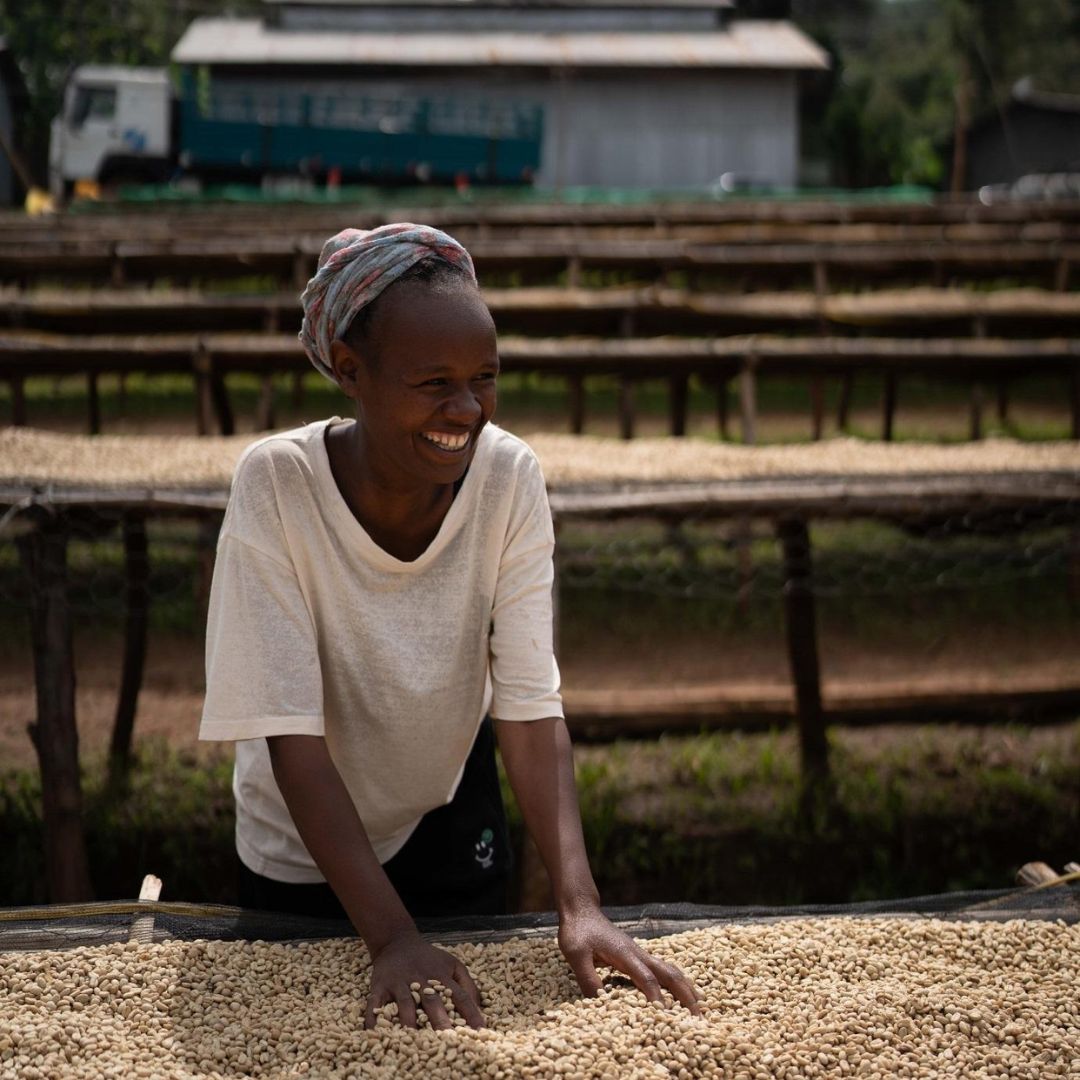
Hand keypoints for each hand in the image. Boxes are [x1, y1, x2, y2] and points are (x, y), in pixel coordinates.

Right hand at [364, 930, 484, 1029]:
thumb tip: (480, 1007)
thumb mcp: (452, 964)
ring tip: (413, 1037)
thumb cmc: (429, 959)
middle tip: (448, 1037)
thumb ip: (467, 984)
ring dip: (409, 1020)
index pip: (460, 996)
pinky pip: (376, 1002)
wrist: (397, 942)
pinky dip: (373, 1016)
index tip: (480, 1031)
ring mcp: (400, 982)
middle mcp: (422, 979)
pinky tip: (373, 1030)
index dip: (471, 1013)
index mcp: (442, 976)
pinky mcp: (381, 985)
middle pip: (432, 1001)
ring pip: (405, 1002)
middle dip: (440, 1019)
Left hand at [558, 904, 700, 1014]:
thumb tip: (601, 1004)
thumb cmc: (577, 931)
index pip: (646, 979)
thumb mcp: (575, 954)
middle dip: (685, 994)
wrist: (582, 910)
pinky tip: (681, 992)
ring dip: (685, 988)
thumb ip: (588, 978)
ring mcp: (640, 953)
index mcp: (625, 954)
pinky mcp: (638, 955)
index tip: (665, 1017)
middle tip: (698, 1016)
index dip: (656, 998)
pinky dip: (676, 982)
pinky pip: (662, 970)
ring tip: (700, 1007)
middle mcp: (638, 953)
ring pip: (670, 970)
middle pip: (669, 974)